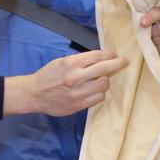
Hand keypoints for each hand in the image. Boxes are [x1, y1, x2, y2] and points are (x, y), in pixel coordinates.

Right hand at [4, 49, 127, 117]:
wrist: (34, 94)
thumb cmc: (48, 76)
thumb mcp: (61, 62)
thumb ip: (79, 61)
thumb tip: (99, 58)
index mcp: (71, 63)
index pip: (97, 56)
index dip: (109, 54)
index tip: (114, 54)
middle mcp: (76, 77)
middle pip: (105, 68)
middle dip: (117, 63)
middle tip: (124, 61)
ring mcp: (78, 92)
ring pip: (104, 84)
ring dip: (105, 80)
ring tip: (100, 79)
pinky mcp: (79, 105)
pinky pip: (98, 97)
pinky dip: (99, 92)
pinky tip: (95, 90)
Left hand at [141, 1, 159, 53]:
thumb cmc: (159, 15)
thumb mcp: (152, 9)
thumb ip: (148, 12)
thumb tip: (142, 22)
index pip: (159, 12)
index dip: (150, 18)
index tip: (143, 24)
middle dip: (152, 33)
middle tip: (148, 33)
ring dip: (157, 41)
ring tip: (153, 37)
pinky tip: (159, 43)